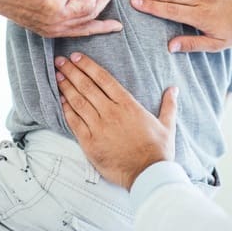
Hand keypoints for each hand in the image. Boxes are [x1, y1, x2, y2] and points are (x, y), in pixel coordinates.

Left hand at [0, 0, 122, 37]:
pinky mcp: (57, 1)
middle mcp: (56, 27)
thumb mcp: (40, 2)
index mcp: (51, 30)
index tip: (117, 26)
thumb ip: (59, 2)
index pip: (83, 31)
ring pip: (90, 2)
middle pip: (93, 16)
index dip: (102, 27)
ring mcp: (58, 16)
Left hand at [54, 52, 178, 190]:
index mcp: (128, 105)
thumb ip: (169, 105)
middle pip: (87, 87)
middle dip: (72, 71)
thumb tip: (174, 88)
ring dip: (66, 87)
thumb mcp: (167, 125)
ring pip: (78, 102)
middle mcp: (111, 112)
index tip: (77, 57)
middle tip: (60, 61)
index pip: (104, 79)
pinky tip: (60, 100)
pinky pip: (74, 122)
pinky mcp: (90, 143)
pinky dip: (66, 109)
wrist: (148, 174)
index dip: (88, 66)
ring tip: (57, 76)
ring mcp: (99, 127)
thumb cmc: (158, 150)